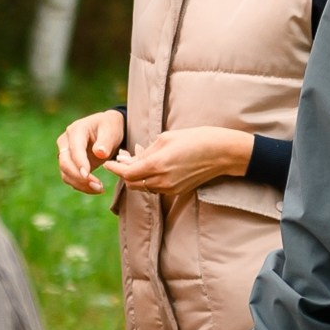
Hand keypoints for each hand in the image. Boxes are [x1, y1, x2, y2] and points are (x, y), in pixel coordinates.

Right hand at [57, 108, 125, 194]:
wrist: (107, 131)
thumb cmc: (110, 128)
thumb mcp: (111, 130)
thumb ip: (106, 141)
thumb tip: (99, 153)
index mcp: (76, 130)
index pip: (74, 149)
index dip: (79, 162)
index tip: (88, 175)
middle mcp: (66, 141)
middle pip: (65, 163)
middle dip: (79, 177)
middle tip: (98, 186)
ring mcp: (65, 154)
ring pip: (65, 173)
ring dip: (80, 184)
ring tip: (100, 189)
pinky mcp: (69, 165)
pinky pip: (70, 178)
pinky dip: (81, 186)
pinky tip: (96, 188)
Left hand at [106, 127, 253, 197]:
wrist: (221, 153)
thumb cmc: (195, 139)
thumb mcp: (166, 138)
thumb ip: (146, 151)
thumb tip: (132, 159)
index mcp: (156, 165)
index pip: (126, 173)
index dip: (115, 168)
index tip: (107, 162)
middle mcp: (161, 181)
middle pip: (132, 183)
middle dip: (124, 173)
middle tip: (121, 160)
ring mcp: (170, 188)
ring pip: (143, 187)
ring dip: (137, 176)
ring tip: (138, 161)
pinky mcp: (177, 191)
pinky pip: (156, 187)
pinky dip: (149, 179)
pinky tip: (153, 167)